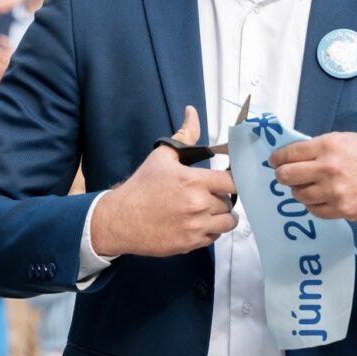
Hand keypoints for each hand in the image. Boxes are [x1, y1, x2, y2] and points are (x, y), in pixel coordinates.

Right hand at [90, 105, 236, 257]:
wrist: (121, 219)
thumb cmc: (142, 187)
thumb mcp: (161, 157)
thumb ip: (184, 136)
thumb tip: (192, 111)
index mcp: (194, 181)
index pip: (233, 181)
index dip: (235, 179)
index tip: (229, 179)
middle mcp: (199, 205)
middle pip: (230, 202)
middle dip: (223, 197)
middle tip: (210, 194)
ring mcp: (196, 227)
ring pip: (227, 223)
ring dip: (222, 216)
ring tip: (209, 211)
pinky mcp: (191, 244)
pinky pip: (214, 238)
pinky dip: (210, 231)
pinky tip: (197, 223)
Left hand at [269, 133, 356, 220]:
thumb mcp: (345, 140)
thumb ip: (319, 148)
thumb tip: (292, 155)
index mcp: (329, 146)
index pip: (289, 153)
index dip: (277, 158)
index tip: (274, 161)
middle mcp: (329, 168)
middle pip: (286, 175)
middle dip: (282, 176)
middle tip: (284, 176)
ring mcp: (335, 191)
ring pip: (298, 195)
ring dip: (299, 191)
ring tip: (308, 186)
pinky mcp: (342, 210)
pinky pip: (314, 210)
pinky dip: (314, 204)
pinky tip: (322, 197)